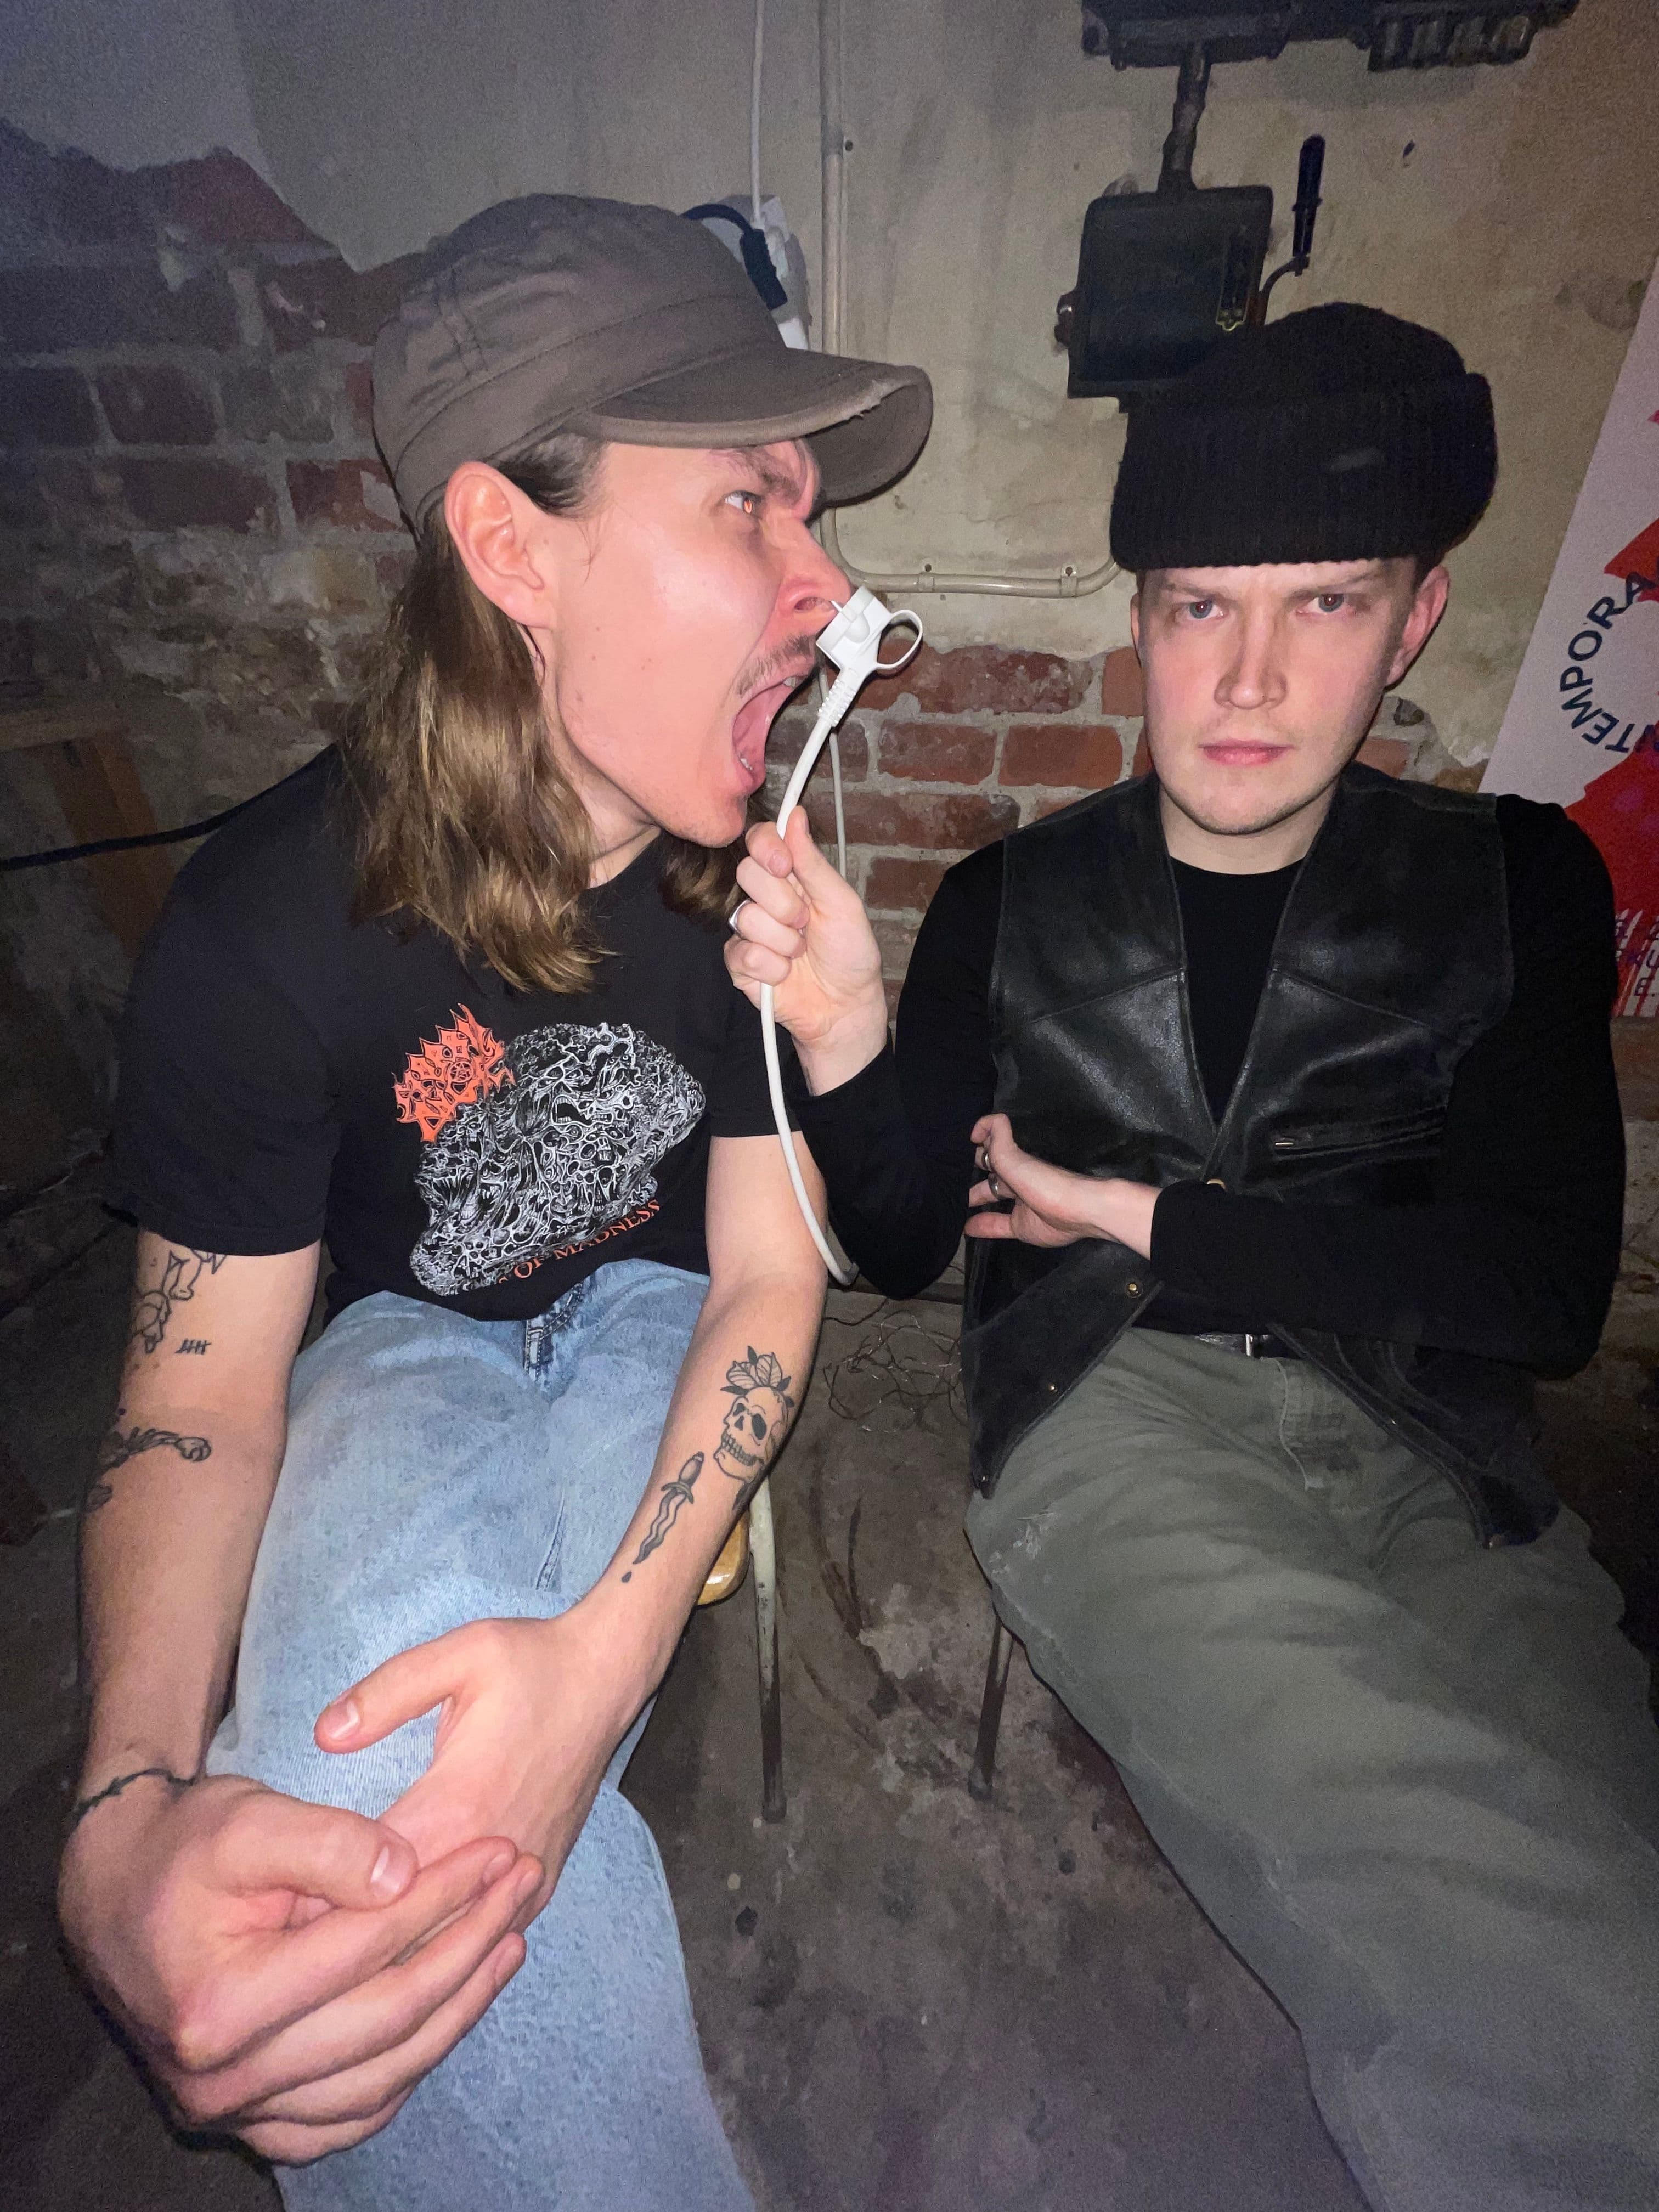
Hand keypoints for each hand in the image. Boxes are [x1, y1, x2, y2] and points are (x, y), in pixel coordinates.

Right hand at [59, 1770, 538, 2162]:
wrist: (115, 1893)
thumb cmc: (180, 1848)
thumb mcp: (244, 1820)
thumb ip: (327, 1845)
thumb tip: (408, 1873)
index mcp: (218, 2008)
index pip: (367, 1947)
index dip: (445, 1894)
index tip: (500, 1850)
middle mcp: (224, 2080)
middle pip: (387, 2016)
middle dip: (469, 1945)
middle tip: (523, 1885)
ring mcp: (237, 2112)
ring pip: (382, 2074)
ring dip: (460, 2007)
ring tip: (510, 1941)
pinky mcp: (251, 2122)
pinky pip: (350, 2114)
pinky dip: (409, 2066)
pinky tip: (455, 2011)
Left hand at [316, 1600, 640, 1930]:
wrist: (606, 1677)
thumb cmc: (529, 1662)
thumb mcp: (458, 1655)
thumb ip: (385, 1693)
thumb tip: (324, 1735)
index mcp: (460, 1804)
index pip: (374, 1885)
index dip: (320, 1902)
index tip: (272, 1907)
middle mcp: (492, 1852)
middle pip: (408, 1929)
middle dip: (347, 1941)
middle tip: (284, 1945)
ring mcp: (522, 1874)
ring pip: (449, 1945)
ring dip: (394, 1951)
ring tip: (330, 1957)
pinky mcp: (542, 1879)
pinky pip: (486, 1936)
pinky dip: (444, 1947)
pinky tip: (401, 1949)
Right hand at [724, 814, 888, 1090]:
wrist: (846, 1007)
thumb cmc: (850, 954)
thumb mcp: (841, 903)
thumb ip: (813, 862)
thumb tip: (795, 815)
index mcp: (790, 877)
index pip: (759, 842)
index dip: (765, 846)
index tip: (784, 864)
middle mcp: (764, 899)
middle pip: (747, 873)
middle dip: (784, 902)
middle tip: (806, 923)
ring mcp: (749, 931)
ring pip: (746, 917)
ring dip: (784, 941)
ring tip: (801, 953)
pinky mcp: (740, 963)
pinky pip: (743, 953)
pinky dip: (773, 968)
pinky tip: (786, 974)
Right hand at [966, 1113, 1158, 1257]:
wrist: (1078, 1210)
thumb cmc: (1044, 1181)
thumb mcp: (1013, 1156)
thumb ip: (996, 1138)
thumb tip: (980, 1126)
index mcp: (1014, 1160)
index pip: (989, 1150)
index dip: (974, 1150)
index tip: (954, 1156)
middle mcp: (1016, 1180)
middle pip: (989, 1177)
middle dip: (969, 1180)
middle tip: (946, 1186)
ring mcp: (1019, 1204)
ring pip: (992, 1201)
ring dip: (973, 1205)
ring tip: (951, 1208)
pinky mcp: (1023, 1227)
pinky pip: (997, 1226)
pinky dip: (981, 1227)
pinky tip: (966, 1229)